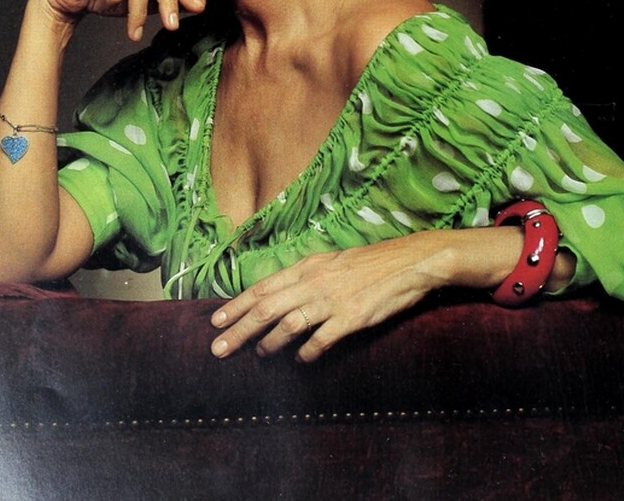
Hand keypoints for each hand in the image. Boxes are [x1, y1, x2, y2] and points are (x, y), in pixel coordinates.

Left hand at [210, 234, 455, 363]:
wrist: (408, 263)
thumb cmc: (369, 263)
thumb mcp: (331, 261)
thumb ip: (305, 276)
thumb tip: (278, 293)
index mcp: (307, 266)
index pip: (262, 287)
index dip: (236, 305)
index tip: (215, 320)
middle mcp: (314, 282)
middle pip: (266, 308)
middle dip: (239, 329)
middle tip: (218, 348)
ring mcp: (332, 301)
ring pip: (288, 324)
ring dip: (268, 344)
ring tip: (258, 355)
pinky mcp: (351, 318)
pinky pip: (321, 340)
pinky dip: (306, 353)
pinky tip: (300, 361)